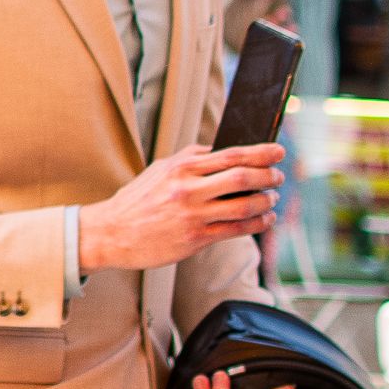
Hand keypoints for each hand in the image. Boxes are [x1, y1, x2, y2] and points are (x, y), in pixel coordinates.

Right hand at [78, 145, 282, 273]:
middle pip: (243, 178)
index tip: (278, 151)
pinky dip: (257, 224)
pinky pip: (236, 230)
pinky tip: (264, 220)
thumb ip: (190, 158)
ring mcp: (193, 215)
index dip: (261, 152)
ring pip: (244, 206)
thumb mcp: (159, 170)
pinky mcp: (195, 238)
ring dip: (266, 201)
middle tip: (278, 176)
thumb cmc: (136, 201)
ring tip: (272, 198)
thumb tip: (221, 149)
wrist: (110, 233)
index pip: (231, 155)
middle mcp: (189, 190)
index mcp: (181, 168)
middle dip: (269, 176)